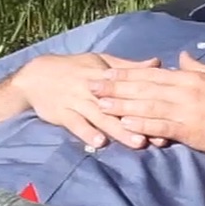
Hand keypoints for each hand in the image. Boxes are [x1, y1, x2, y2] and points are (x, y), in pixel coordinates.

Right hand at [12, 54, 161, 149]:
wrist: (35, 76)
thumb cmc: (73, 68)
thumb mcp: (100, 62)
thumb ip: (129, 67)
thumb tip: (158, 62)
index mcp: (104, 74)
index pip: (130, 86)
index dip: (149, 99)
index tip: (168, 111)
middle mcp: (92, 88)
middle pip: (119, 106)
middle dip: (139, 121)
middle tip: (159, 136)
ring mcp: (76, 101)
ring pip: (101, 117)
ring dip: (119, 130)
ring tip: (136, 142)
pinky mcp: (62, 113)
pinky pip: (76, 125)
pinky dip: (87, 133)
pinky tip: (99, 143)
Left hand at [90, 52, 204, 159]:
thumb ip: (198, 66)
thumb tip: (181, 57)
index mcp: (190, 77)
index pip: (152, 74)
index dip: (127, 73)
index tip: (108, 71)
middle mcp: (184, 91)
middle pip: (143, 87)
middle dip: (116, 87)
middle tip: (92, 85)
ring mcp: (185, 110)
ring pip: (146, 106)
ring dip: (121, 105)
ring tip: (100, 104)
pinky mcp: (189, 130)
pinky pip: (160, 126)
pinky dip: (141, 124)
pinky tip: (124, 123)